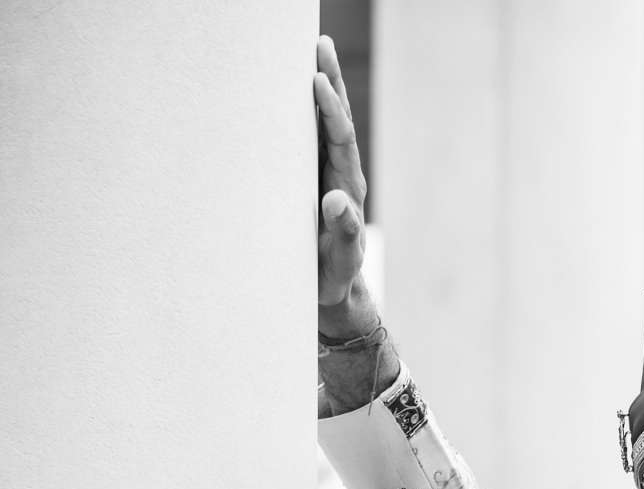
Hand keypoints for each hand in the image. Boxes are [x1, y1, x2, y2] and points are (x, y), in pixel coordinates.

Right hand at [314, 38, 372, 325]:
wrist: (332, 290)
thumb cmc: (335, 275)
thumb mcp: (340, 260)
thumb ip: (344, 233)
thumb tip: (339, 203)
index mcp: (349, 186)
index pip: (342, 139)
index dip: (331, 110)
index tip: (318, 82)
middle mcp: (341, 172)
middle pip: (338, 118)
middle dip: (330, 80)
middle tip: (320, 44)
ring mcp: (327, 171)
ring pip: (325, 121)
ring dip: (322, 85)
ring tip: (314, 48)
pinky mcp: (314, 176)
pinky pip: (309, 135)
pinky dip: (304, 108)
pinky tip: (293, 85)